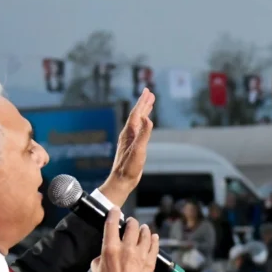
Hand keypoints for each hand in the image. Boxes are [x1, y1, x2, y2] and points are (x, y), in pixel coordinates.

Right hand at [91, 208, 159, 271]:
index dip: (114, 213)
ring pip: (146, 233)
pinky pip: (155, 245)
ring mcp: (140, 255)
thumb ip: (101, 255)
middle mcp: (126, 248)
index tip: (115, 210)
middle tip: (131, 222)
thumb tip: (106, 251)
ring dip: (144, 229)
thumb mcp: (96, 269)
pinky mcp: (150, 262)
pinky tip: (153, 237)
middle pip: (132, 226)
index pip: (112, 224)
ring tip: (143, 228)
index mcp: (110, 249)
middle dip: (131, 221)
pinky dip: (154, 239)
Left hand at [100, 89, 154, 206]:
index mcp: (129, 133)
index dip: (142, 102)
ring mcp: (130, 139)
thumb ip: (144, 134)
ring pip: (137, 121)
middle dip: (143, 103)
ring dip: (144, 111)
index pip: (136, 113)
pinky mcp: (132, 145)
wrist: (121, 180)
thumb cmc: (129, 167)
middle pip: (136, 114)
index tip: (148, 92)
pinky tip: (145, 122)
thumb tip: (148, 118)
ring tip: (150, 104)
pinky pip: (139, 129)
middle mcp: (128, 134)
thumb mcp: (139, 150)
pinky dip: (143, 122)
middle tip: (150, 93)